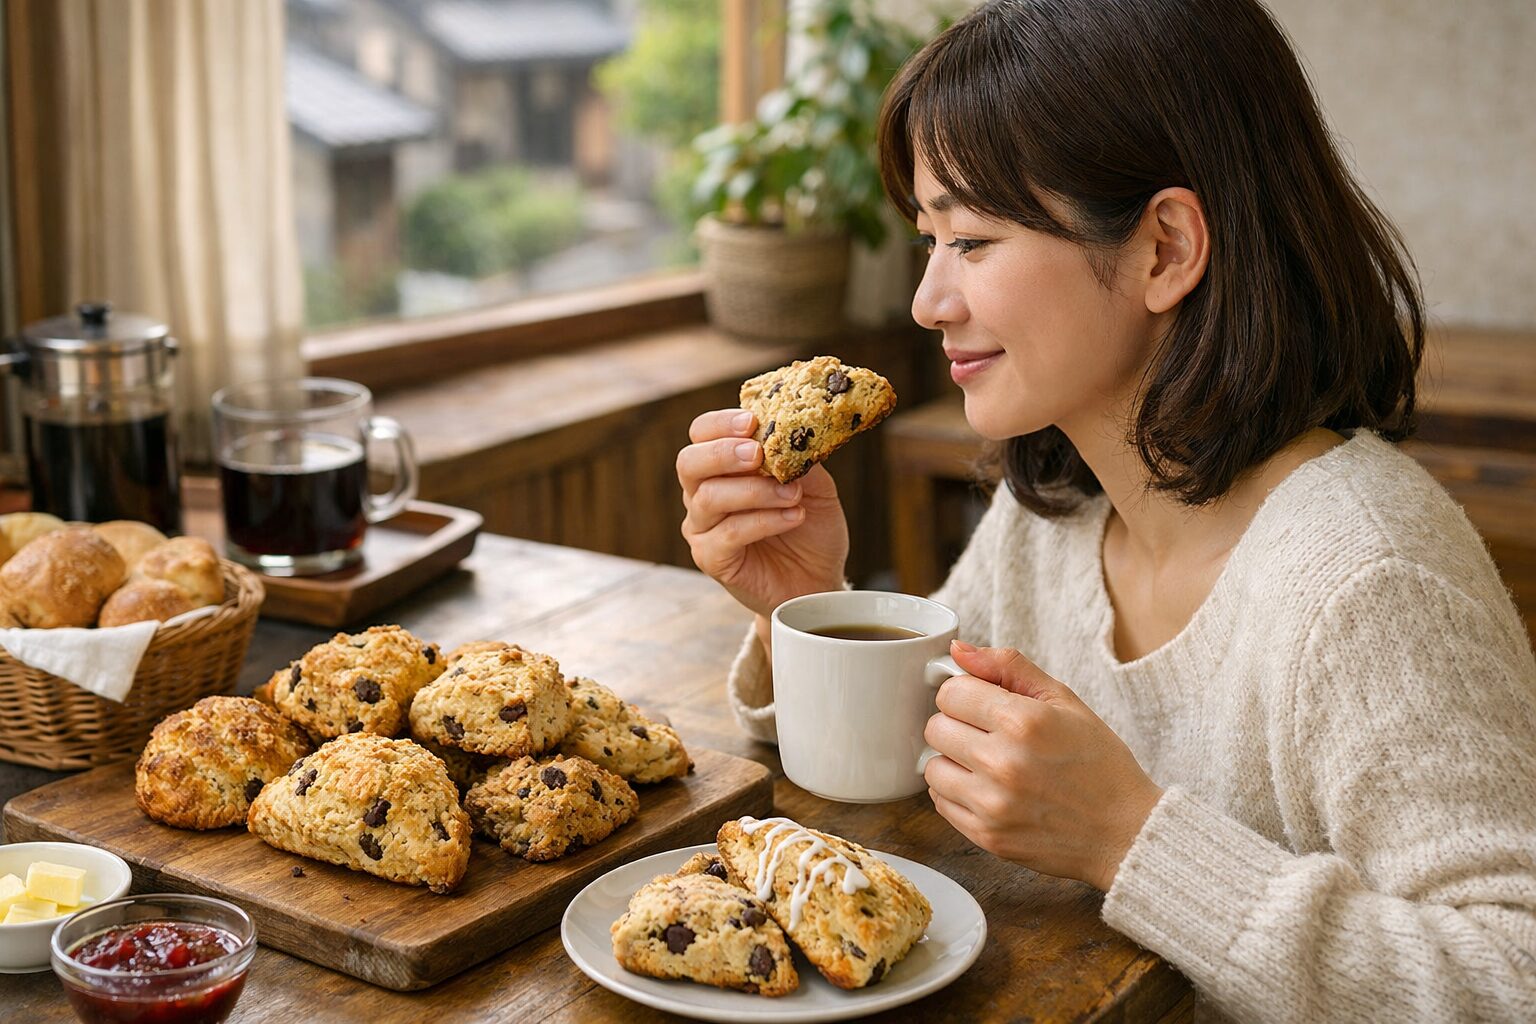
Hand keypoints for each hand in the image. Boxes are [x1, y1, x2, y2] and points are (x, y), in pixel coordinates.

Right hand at [677, 409, 848, 619]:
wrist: (818, 580)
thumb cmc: (810, 530)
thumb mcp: (816, 487)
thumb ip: (800, 461)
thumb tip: (792, 434)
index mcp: (722, 468)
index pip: (702, 434)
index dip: (721, 424)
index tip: (752, 421)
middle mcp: (702, 495)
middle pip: (689, 463)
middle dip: (723, 453)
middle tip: (758, 454)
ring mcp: (702, 528)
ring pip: (709, 498)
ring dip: (755, 491)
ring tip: (793, 495)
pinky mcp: (711, 559)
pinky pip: (728, 533)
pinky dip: (764, 521)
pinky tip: (793, 516)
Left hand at [923, 641, 1163, 890]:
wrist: (1125, 832)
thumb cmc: (1098, 762)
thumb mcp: (1064, 700)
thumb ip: (1008, 667)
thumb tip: (957, 649)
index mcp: (1022, 721)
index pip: (950, 693)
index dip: (965, 694)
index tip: (981, 704)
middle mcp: (1002, 762)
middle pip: (935, 728)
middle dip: (956, 725)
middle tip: (986, 734)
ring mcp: (992, 804)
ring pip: (931, 768)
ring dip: (952, 762)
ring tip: (986, 764)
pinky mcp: (987, 836)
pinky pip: (940, 804)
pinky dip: (957, 793)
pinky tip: (988, 789)